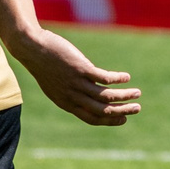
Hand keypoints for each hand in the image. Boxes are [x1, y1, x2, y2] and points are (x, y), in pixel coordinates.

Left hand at [15, 27, 139, 125]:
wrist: (31, 48)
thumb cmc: (43, 64)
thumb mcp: (55, 84)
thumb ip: (71, 92)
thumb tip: (86, 93)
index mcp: (66, 103)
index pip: (92, 118)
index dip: (110, 121)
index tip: (124, 119)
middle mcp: (72, 96)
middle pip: (102, 110)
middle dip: (122, 111)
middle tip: (137, 108)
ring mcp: (77, 83)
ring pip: (105, 96)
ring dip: (124, 96)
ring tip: (137, 93)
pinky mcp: (80, 68)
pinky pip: (104, 78)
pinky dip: (117, 79)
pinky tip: (126, 77)